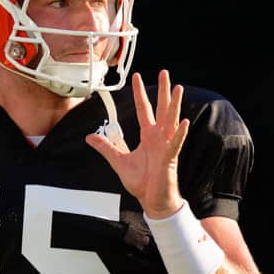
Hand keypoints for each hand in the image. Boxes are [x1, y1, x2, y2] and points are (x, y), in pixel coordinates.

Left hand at [85, 70, 187, 218]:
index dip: (140, 93)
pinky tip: (183, 122)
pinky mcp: (170, 159)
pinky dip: (179, 133)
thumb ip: (106, 147)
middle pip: (161, 109)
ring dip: (174, 105)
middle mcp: (159, 137)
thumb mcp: (118, 161)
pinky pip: (175, 144)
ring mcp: (166, 147)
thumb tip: (89, 137)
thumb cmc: (141, 182)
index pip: (144, 109)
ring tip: (177, 88)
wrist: (152, 200)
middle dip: (162, 91)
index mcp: (148, 136)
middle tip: (165, 72)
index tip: (137, 77)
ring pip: (171, 121)